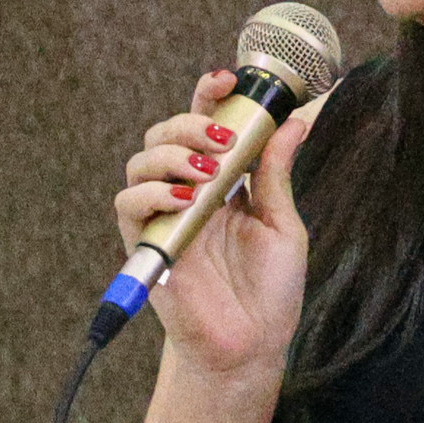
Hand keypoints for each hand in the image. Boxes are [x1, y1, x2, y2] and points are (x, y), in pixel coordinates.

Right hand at [115, 73, 318, 387]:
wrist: (251, 345)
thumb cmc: (269, 290)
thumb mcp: (283, 223)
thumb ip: (277, 173)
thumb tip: (295, 121)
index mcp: (222, 182)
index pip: (204, 124)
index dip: (208, 95)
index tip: (228, 77)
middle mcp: (187, 193)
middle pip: (165, 134)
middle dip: (190, 121)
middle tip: (223, 135)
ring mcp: (163, 217)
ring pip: (141, 162)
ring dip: (172, 154)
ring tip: (208, 171)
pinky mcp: (145, 244)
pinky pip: (129, 204)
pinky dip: (152, 192)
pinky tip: (185, 198)